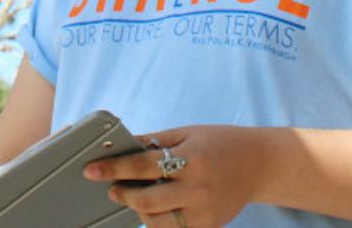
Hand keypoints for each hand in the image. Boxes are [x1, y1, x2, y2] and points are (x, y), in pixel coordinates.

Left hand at [84, 125, 261, 227]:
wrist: (259, 163)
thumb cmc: (220, 142)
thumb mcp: (187, 133)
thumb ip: (155, 141)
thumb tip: (122, 146)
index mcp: (191, 157)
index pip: (142, 165)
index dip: (114, 168)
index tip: (91, 170)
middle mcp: (198, 187)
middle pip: (147, 200)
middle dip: (124, 195)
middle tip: (113, 190)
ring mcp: (204, 211)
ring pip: (158, 222)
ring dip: (139, 211)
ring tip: (134, 199)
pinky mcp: (209, 226)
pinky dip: (159, 223)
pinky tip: (154, 211)